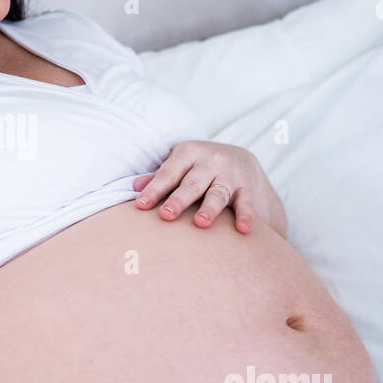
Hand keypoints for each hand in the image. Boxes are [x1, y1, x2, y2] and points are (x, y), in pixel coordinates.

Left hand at [132, 140, 286, 236]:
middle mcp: (210, 161)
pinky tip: (243, 229)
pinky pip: (246, 203)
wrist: (242, 160)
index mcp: (188, 153)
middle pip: (192, 183)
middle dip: (179, 200)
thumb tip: (134, 186)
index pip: (168, 174)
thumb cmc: (200, 168)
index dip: (154, 190)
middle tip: (166, 215)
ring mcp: (231, 174)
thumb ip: (160, 177)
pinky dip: (246, 215)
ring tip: (200, 223)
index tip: (141, 205)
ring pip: (218, 193)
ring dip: (209, 208)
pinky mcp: (248, 188)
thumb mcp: (181, 166)